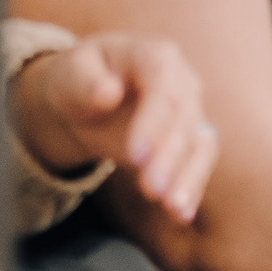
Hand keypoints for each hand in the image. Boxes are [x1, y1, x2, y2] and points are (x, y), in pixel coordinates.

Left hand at [10, 35, 217, 223]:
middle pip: (185, 120)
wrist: (89, 95)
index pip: (163, 88)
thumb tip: (107, 92)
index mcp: (156, 56)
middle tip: (152, 191)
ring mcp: (191, 111)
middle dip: (171, 158)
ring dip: (190, 177)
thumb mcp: (70, 73)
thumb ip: (84, 81)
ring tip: (174, 209)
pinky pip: (198, 163)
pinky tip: (181, 214)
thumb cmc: (79, 79)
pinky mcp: (190, 140)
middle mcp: (183, 82)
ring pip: (201, 144)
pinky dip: (192, 188)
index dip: (154, 121)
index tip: (135, 156)